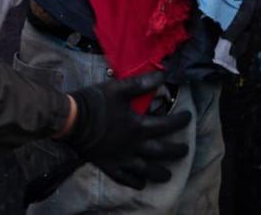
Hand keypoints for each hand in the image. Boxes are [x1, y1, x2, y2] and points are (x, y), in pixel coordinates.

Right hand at [63, 72, 190, 189]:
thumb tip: (163, 75)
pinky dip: (135, 182)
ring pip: (146, 170)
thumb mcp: (119, 88)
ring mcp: (122, 159)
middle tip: (185, 151)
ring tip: (168, 174)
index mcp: (138, 126)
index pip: (166, 125)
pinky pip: (125, 178)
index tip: (189, 117)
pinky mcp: (109, 166)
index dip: (180, 121)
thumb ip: (142, 83)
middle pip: (161, 151)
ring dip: (159, 172)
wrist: (71, 120)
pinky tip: (141, 183)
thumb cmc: (96, 101)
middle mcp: (134, 146)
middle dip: (176, 151)